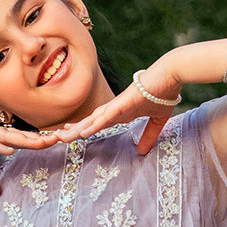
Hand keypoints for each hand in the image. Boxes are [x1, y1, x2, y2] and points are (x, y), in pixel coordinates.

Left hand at [55, 53, 183, 155]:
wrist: (171, 74)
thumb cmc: (164, 92)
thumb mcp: (156, 120)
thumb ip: (148, 135)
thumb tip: (142, 152)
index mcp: (121, 112)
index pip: (97, 122)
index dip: (82, 128)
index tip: (68, 134)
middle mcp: (115, 108)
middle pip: (89, 122)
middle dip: (73, 130)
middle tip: (55, 137)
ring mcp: (118, 105)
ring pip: (93, 120)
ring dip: (77, 129)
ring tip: (61, 138)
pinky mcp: (124, 102)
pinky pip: (106, 116)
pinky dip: (95, 125)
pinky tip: (83, 133)